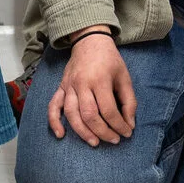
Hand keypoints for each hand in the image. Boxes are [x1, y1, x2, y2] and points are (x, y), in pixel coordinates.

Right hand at [48, 30, 135, 146]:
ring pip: (72, 114)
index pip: (109, 110)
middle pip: (89, 115)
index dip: (119, 125)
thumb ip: (129, 101)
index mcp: (100, 79)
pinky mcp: (61, 87)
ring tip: (95, 142)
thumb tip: (129, 124)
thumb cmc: (109, 59)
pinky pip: (53, 106)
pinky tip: (61, 135)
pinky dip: (54, 122)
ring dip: (83, 132)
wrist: (89, 40)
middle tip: (114, 140)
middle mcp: (82, 83)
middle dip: (103, 132)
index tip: (127, 133)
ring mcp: (69, 86)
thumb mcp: (124, 76)